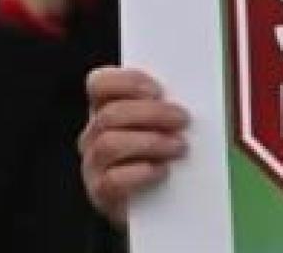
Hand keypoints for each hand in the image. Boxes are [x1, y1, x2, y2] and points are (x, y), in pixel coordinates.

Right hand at [80, 67, 189, 224]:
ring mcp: (93, 165)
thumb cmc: (167, 151)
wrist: (162, 200)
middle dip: (151, 114)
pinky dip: (140, 173)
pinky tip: (162, 171)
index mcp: (106, 108)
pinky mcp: (101, 193)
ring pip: (109, 144)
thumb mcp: (166, 122)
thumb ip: (168, 104)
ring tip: (178, 147)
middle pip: (110, 114)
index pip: (99, 84)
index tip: (158, 90)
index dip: (126, 82)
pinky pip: (113, 180)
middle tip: (182, 119)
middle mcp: (93, 134)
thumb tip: (188, 92)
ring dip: (149, 142)